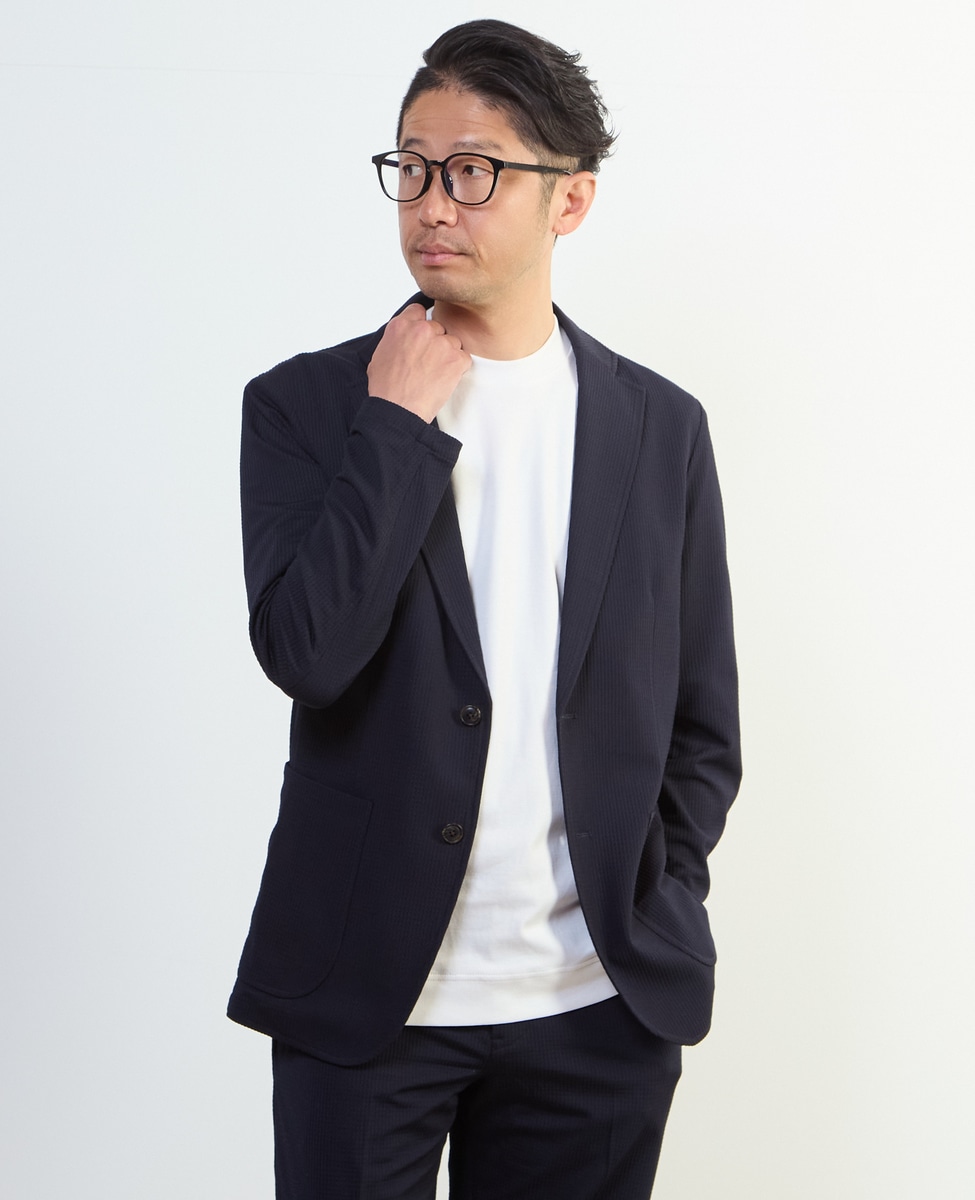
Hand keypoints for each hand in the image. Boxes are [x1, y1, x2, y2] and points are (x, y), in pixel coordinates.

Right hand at [367, 304, 470, 422]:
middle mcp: (422, 329)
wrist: (398, 410)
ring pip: (452, 342)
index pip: (419, 311)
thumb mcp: (380, 355)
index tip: (422, 338)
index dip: (421, 324)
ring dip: (447, 355)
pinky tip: (444, 380)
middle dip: (435, 343)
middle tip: (428, 363)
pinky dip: (458, 368)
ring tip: (434, 374)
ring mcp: (441, 343)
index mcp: (401, 326)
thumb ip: (396, 339)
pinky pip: (464, 358)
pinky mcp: (456, 359)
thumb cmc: (387, 389)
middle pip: (438, 328)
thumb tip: (404, 337)